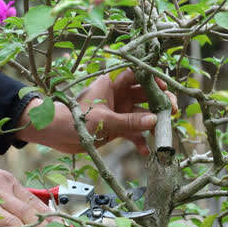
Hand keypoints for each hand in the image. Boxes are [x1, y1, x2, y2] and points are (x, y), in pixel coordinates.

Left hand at [16, 69, 177, 154]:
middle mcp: (118, 95)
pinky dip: (139, 139)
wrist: (56, 135)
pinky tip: (145, 150)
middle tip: (171, 111)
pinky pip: (132, 131)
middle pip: (144, 95)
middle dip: (158, 103)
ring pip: (141, 114)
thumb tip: (153, 120)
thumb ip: (129, 121)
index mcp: (112, 84)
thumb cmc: (74, 120)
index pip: (136, 75)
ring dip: (152, 123)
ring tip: (163, 132)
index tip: (164, 89)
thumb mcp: (104, 120)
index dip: (151, 80)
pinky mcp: (116, 126)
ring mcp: (118, 111)